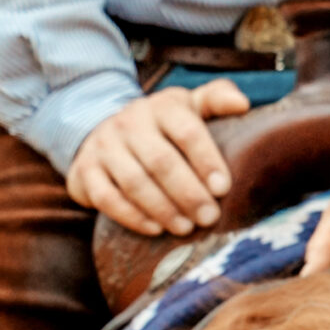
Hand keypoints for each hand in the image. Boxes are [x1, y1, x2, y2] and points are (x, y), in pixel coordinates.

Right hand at [67, 79, 250, 235]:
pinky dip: (132, 217)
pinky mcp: (86, 172)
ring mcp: (105, 147)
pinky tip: (154, 229)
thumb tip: (243, 104)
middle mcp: (130, 122)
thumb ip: (215, 100)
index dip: (206, 160)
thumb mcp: (186, 108)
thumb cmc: (159, 129)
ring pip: (135, 181)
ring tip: (186, 228)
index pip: (186, 130)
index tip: (222, 188)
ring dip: (163, 209)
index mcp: (161, 107)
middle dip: (188, 192)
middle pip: (161, 160)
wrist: (102, 133)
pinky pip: (108, 198)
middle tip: (209, 217)